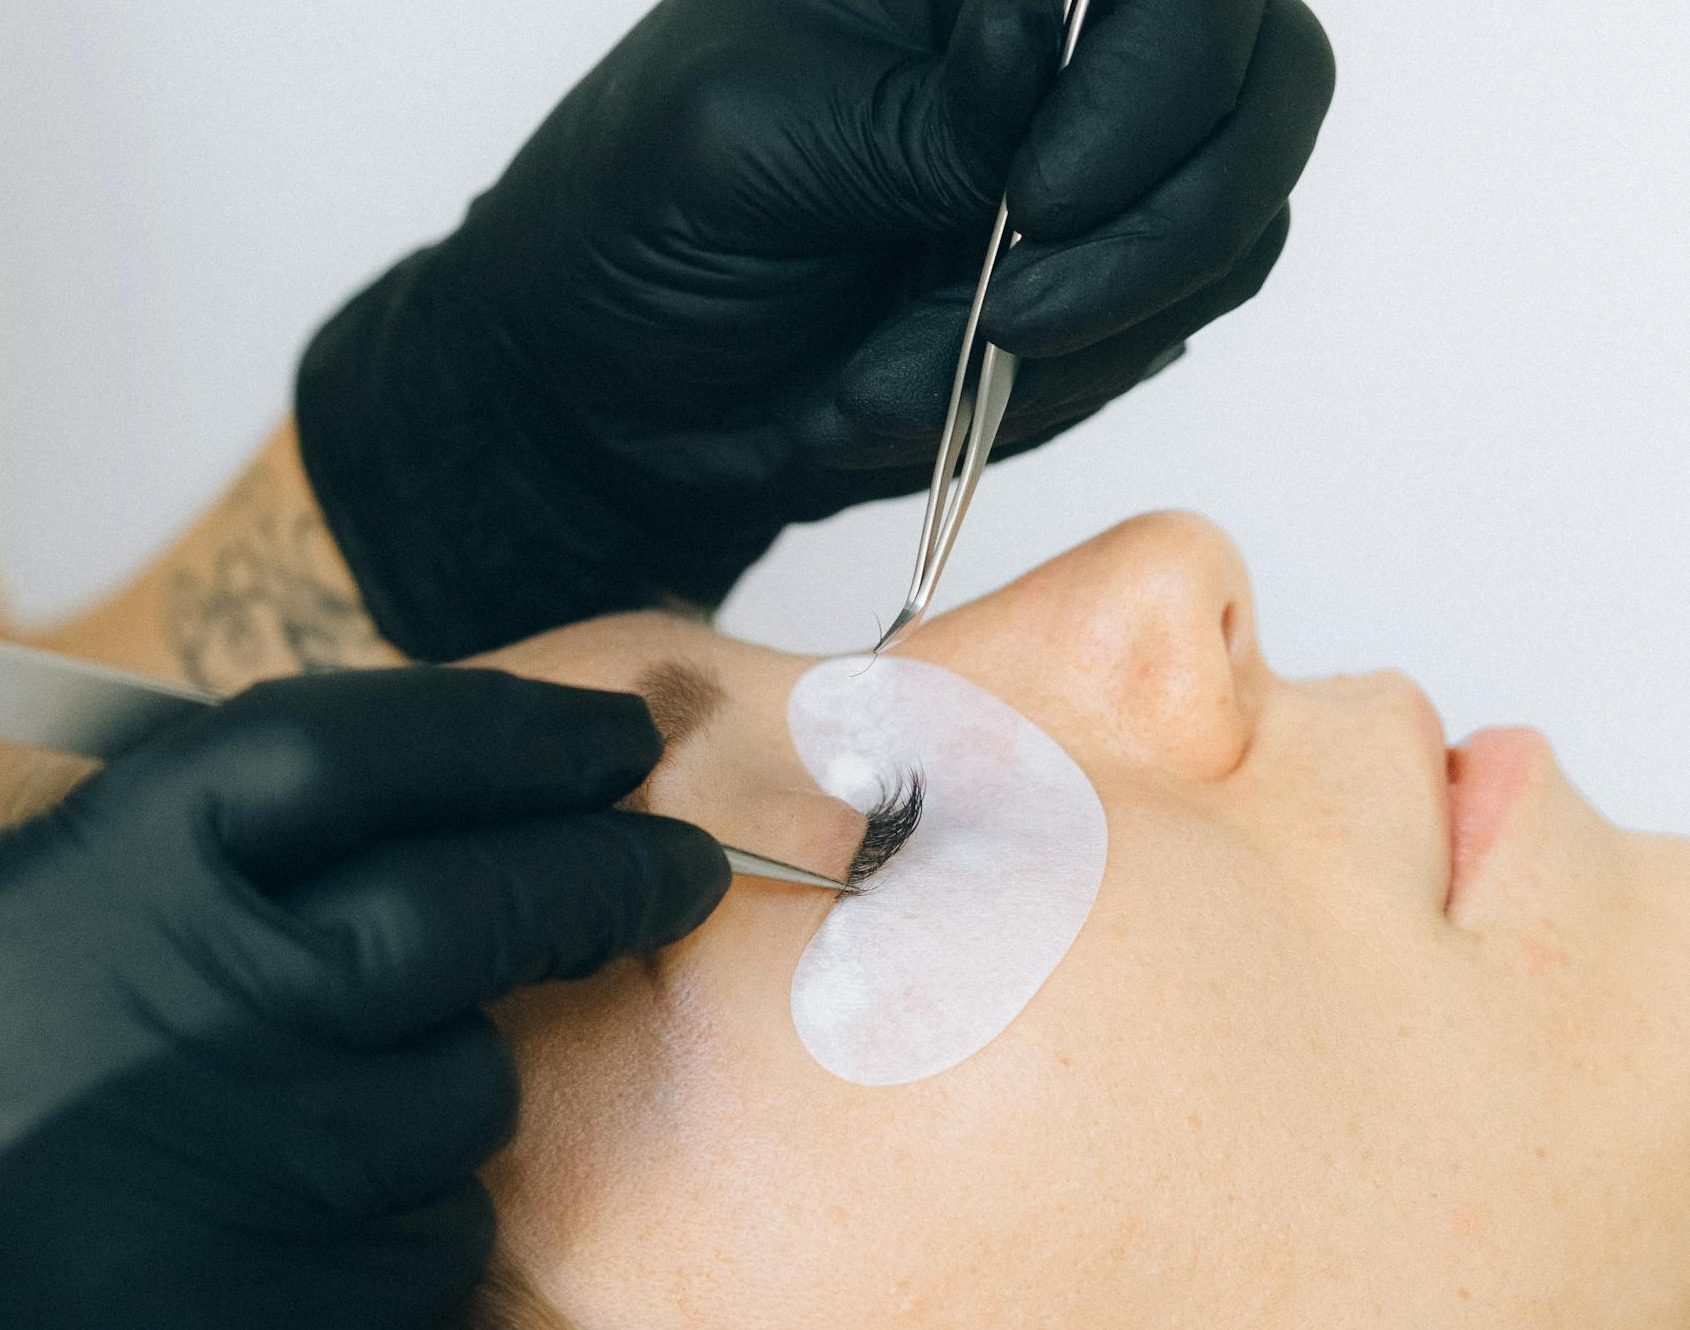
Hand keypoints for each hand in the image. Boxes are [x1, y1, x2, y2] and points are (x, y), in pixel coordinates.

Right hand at [0, 668, 726, 1329]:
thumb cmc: (30, 1050)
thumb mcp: (95, 895)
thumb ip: (267, 840)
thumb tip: (510, 773)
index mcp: (132, 863)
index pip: (372, 748)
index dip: (523, 734)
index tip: (620, 739)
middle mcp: (199, 997)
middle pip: (478, 907)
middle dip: (609, 877)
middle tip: (679, 868)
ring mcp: (251, 1161)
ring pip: (473, 1091)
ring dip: (455, 1086)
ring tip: (336, 1107)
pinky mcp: (280, 1304)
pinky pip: (437, 1236)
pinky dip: (410, 1218)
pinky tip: (313, 1213)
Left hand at [297, 0, 1334, 659]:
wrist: (620, 393)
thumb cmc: (641, 230)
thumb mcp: (744, 149)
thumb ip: (913, 117)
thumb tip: (1033, 43)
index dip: (1155, 73)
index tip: (1039, 200)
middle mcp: (1059, 47)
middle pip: (1264, 84)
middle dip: (1155, 225)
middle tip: (1005, 312)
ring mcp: (1095, 171)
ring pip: (1236, 229)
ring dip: (1087, 333)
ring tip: (890, 379)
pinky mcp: (1092, 289)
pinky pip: (1162, 335)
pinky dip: (1055, 390)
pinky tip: (909, 398)